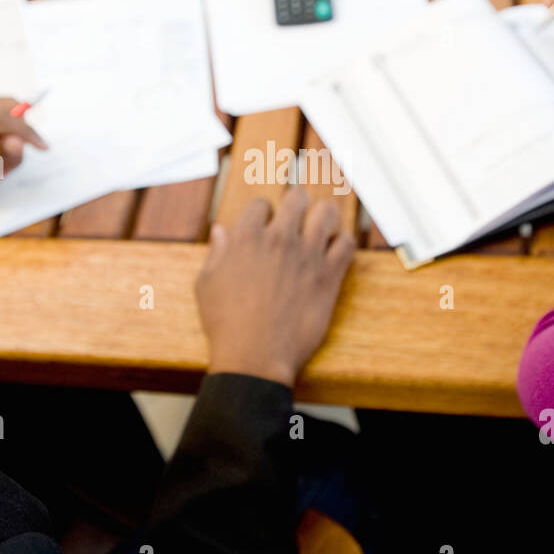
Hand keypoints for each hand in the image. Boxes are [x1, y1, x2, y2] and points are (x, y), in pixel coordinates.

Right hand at [195, 188, 356, 386]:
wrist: (255, 356)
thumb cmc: (226, 324)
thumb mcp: (206, 285)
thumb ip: (215, 253)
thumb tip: (221, 231)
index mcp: (246, 238)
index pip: (261, 204)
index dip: (263, 214)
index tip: (266, 226)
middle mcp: (278, 240)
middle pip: (297, 197)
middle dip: (296, 203)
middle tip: (296, 218)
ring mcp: (306, 256)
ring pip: (326, 213)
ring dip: (323, 217)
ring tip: (320, 228)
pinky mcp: (328, 276)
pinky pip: (346, 244)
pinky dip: (342, 244)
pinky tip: (334, 253)